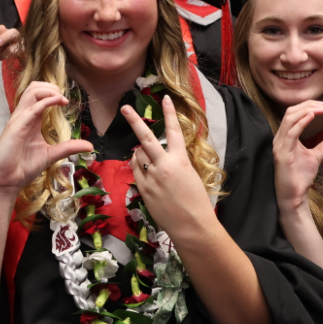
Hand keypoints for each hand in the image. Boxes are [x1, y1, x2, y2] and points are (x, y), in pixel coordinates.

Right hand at [0, 82, 92, 193]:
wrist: (7, 181)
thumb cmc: (23, 167)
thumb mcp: (52, 154)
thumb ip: (69, 147)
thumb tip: (89, 145)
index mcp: (31, 120)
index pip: (39, 95)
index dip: (53, 92)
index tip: (66, 102)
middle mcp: (24, 116)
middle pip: (34, 88)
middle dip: (51, 87)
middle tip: (63, 97)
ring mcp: (19, 120)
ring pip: (31, 92)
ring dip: (48, 90)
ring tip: (61, 98)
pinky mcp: (16, 127)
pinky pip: (32, 108)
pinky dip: (46, 101)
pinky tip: (57, 102)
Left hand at [125, 96, 211, 232]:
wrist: (191, 225)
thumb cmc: (196, 201)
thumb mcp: (191, 175)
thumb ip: (176, 161)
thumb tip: (162, 154)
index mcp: (180, 160)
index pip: (174, 131)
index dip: (169, 113)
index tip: (165, 98)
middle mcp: (164, 166)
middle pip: (146, 138)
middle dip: (134, 121)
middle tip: (125, 108)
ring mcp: (151, 177)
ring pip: (138, 154)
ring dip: (140, 151)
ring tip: (148, 157)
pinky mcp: (142, 189)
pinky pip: (134, 169)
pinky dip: (136, 164)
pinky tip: (141, 166)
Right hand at [272, 101, 322, 211]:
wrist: (293, 195)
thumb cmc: (301, 176)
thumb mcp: (317, 155)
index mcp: (286, 137)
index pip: (293, 114)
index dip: (307, 106)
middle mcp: (280, 138)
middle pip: (290, 112)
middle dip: (307, 105)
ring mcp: (280, 145)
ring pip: (289, 119)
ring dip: (306, 111)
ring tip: (321, 108)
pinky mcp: (282, 153)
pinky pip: (291, 133)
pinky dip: (301, 122)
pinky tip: (312, 117)